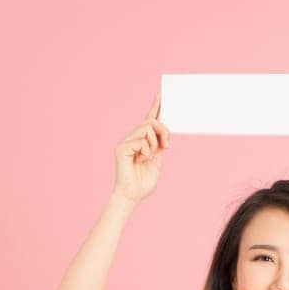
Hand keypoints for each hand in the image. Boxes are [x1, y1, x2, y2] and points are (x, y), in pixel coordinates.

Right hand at [113, 89, 169, 203]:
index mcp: (142, 142)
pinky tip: (139, 161)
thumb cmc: (143, 183)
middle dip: (163, 130)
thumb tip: (164, 134)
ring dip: (154, 143)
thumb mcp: (157, 162)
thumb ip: (160, 146)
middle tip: (167, 145)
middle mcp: (133, 138)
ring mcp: (126, 141)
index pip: (149, 120)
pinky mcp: (122, 146)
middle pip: (151, 121)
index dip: (155, 107)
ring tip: (148, 157)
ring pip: (147, 128)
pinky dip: (146, 151)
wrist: (132, 195)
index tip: (161, 94)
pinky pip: (141, 140)